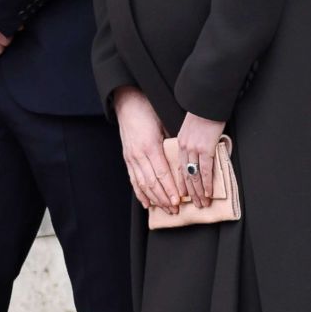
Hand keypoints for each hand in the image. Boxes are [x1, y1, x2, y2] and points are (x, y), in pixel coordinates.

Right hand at [114, 86, 180, 213]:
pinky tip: (147, 203)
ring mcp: (131, 157)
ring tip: (164, 209)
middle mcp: (139, 154)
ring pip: (142, 184)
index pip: (161, 173)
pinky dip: (140, 193)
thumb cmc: (149, 110)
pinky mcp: (127, 158)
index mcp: (150, 145)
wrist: (128, 102)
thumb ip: (171, 143)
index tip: (178, 200)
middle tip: (174, 210)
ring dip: (154, 198)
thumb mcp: (164, 124)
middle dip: (164, 198)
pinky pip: (133, 179)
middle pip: (152, 182)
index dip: (170, 188)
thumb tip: (183, 159)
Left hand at [176, 112, 226, 208]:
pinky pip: (206, 170)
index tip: (184, 195)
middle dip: (191, 192)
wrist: (207, 101)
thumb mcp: (191, 127)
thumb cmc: (203, 112)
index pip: (179, 167)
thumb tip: (199, 152)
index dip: (182, 183)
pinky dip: (207, 183)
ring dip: (199, 192)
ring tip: (202, 203)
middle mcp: (185, 147)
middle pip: (186, 175)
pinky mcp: (206, 148)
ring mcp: (195, 149)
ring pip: (195, 176)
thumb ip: (192, 141)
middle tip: (195, 204)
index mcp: (180, 142)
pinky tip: (209, 193)